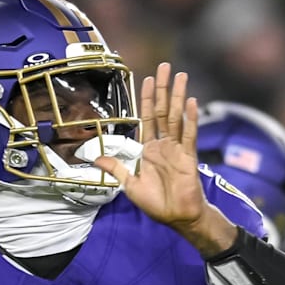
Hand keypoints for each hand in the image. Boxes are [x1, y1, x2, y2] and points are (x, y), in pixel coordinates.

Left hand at [94, 63, 208, 231]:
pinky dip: (190, 118)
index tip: (147, 79)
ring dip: (178, 96)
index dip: (147, 99)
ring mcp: (177, 149)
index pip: (147, 118)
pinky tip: (190, 102)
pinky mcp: (188, 157)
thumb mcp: (129, 185)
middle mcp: (164, 145)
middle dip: (163, 89)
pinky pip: (189, 134)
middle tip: (166, 67)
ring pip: (177, 117)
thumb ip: (116, 168)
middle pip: (163, 111)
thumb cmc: (156, 203)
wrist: (177, 217)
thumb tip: (95, 158)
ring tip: (180, 76)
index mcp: (149, 149)